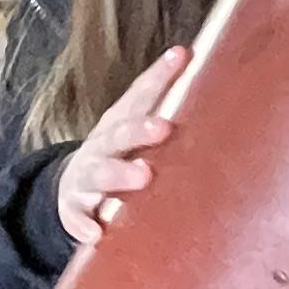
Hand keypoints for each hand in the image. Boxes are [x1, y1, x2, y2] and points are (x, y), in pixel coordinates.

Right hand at [54, 47, 189, 248]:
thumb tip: (216, 78)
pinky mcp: (74, 209)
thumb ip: (167, 110)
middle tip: (164, 127)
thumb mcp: (136, 131)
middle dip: (139, 130)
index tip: (182, 56)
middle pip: (119, 134)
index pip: (140, 95)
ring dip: (119, 174)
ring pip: (99, 173)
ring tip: (142, 175)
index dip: (159, 76)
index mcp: (120, 123)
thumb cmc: (120, 156)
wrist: (73, 189)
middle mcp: (102, 146)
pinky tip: (96, 232)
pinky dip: (84, 224)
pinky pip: (76, 217)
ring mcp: (86, 177)